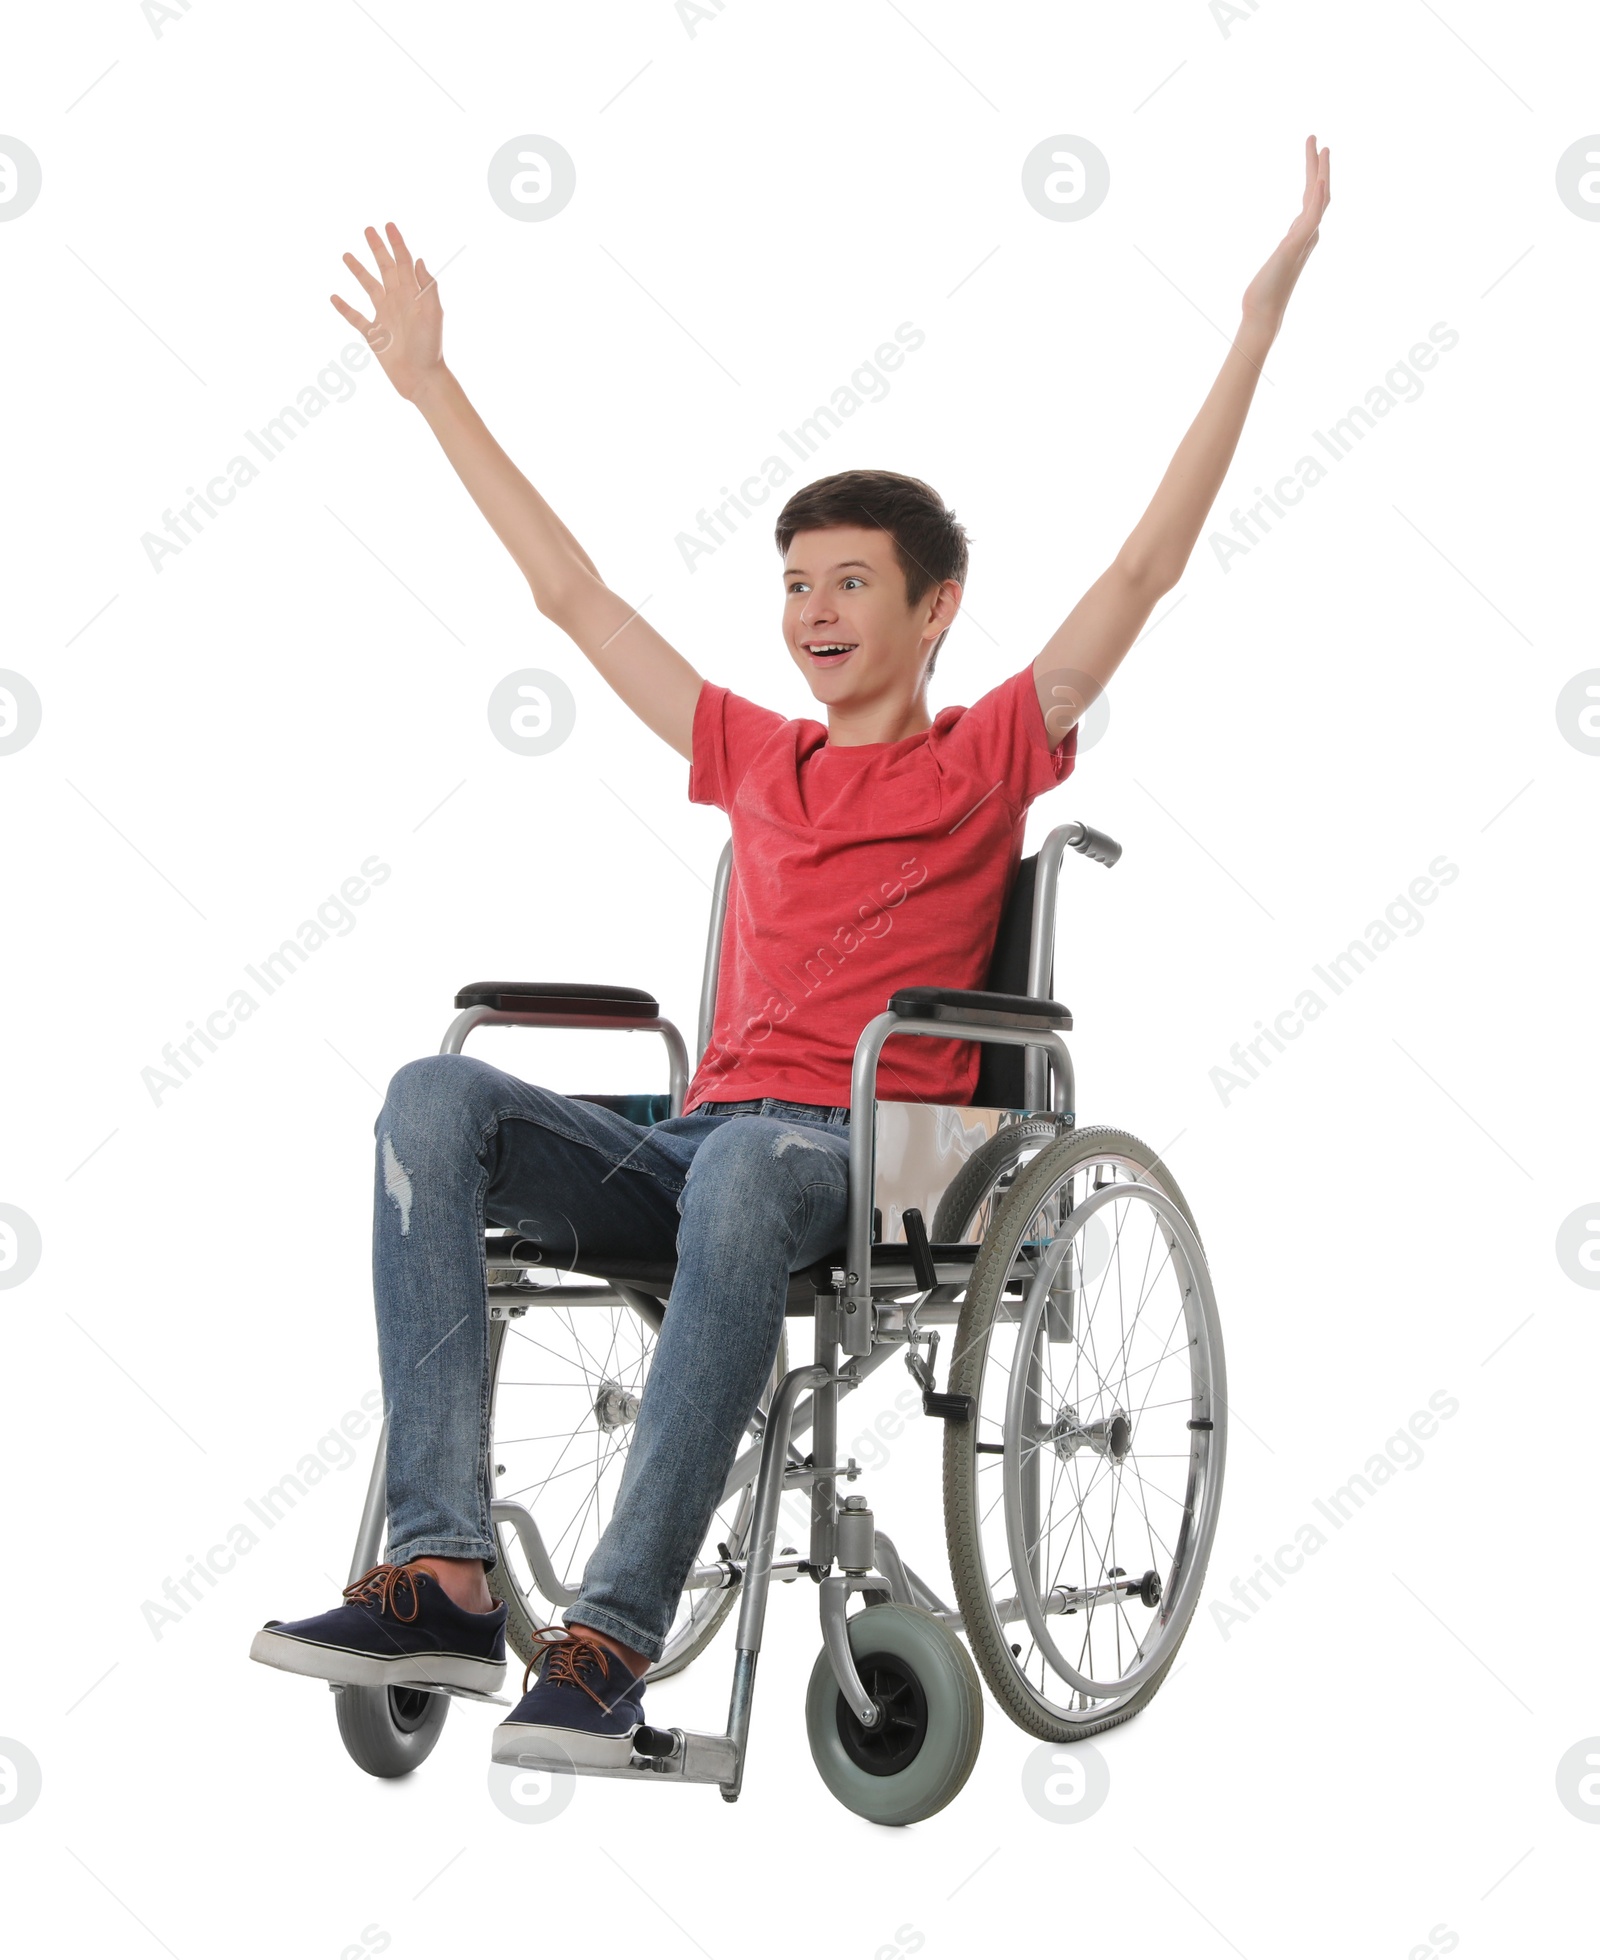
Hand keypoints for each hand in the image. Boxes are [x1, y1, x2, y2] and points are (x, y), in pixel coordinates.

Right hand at [330, 221, 442, 400]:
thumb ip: (427, 287)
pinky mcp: (374, 335)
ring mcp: (384, 317)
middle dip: (377, 249)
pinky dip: (344, 308)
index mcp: (412, 295)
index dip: (396, 243)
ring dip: (358, 271)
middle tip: (368, 230)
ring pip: (369, 287)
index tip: (388, 225)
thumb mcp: (434, 314)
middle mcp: (398, 302)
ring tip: (346, 255)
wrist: (422, 379)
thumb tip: (418, 260)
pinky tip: (334, 297)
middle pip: (385, 268)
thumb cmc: (431, 348)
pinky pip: (356, 318)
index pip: (403, 262)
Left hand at [1241, 135, 1330, 335]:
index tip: (1314, 150)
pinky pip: (1311, 218)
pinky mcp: (1295, 246)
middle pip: (1318, 191)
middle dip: (1317, 164)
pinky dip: (1316, 199)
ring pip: (1319, 199)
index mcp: (1302, 233)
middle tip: (1315, 137)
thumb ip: (1289, 243)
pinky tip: (1319, 181)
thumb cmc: (1264, 291)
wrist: (1262, 312)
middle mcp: (1309, 234)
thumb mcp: (1278, 257)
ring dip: (1321, 173)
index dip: (1314, 172)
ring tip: (1323, 149)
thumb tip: (1294, 233)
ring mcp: (1305, 239)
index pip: (1311, 196)